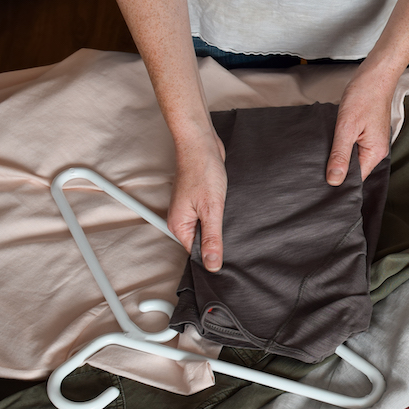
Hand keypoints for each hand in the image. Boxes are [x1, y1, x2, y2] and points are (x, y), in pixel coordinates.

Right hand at [167, 128, 227, 270]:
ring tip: (226, 213)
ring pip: (207, 227)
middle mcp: (181, 219)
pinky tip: (226, 205)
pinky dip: (219, 212)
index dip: (212, 254)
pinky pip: (210, 215)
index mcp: (179, 225)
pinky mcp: (199, 200)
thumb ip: (212, 239)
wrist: (202, 144)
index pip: (195, 252)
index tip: (227, 254)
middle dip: (216, 238)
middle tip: (229, 227)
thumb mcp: (212, 209)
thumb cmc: (202, 170)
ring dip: (219, 223)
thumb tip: (212, 264)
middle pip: (201, 241)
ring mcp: (189, 209)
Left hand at [328, 67, 396, 184]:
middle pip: (354, 170)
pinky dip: (341, 144)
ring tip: (322, 153)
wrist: (375, 74)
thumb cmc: (364, 95)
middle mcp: (376, 150)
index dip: (338, 181)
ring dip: (338, 155)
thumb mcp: (347, 127)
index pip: (356, 179)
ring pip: (352, 157)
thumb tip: (334, 180)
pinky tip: (331, 140)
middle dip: (336, 168)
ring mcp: (372, 141)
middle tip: (316, 167)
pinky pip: (353, 146)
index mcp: (375, 153)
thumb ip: (340, 155)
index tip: (320, 181)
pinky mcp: (367, 133)